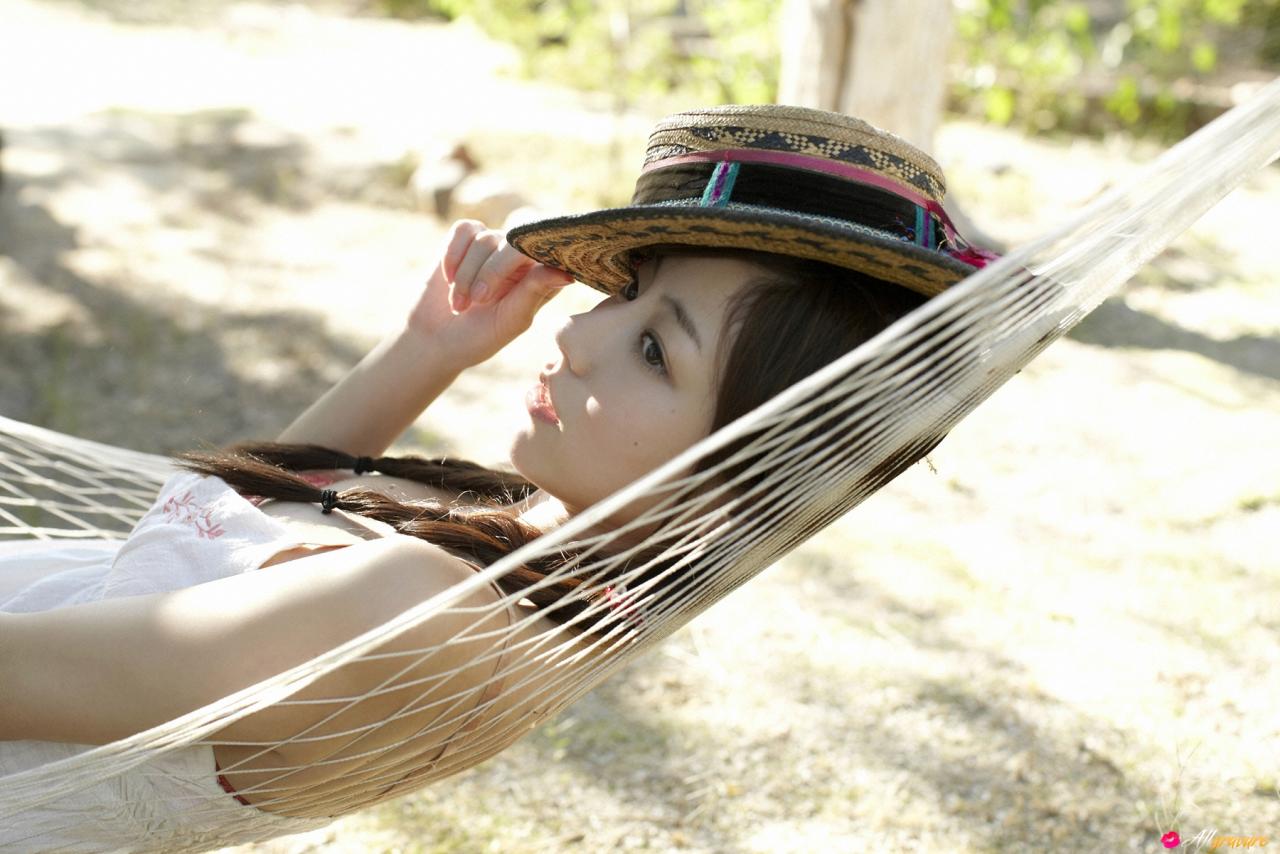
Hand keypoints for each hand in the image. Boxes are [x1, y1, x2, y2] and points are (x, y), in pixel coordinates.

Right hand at [407, 220, 574, 368]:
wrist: (435, 338)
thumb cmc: (479, 336)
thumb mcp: (511, 320)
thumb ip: (535, 292)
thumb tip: (566, 274)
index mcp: (540, 276)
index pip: (544, 252)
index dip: (526, 264)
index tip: (510, 285)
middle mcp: (519, 256)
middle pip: (512, 243)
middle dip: (491, 272)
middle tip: (478, 301)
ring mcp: (493, 245)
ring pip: (484, 239)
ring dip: (467, 274)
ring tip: (460, 304)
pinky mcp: (466, 239)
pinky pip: (463, 230)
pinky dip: (452, 255)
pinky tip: (448, 279)